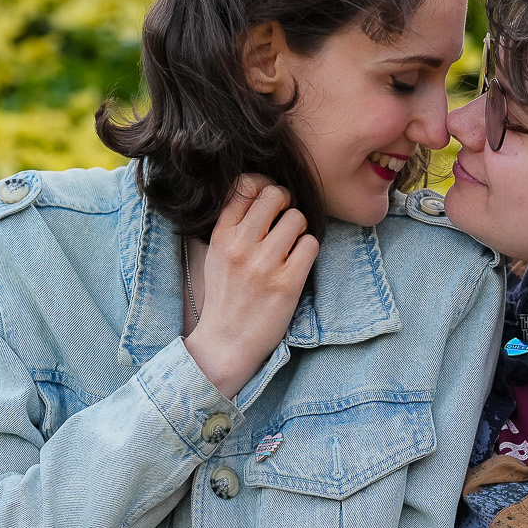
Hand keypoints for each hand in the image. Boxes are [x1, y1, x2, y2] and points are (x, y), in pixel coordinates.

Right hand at [183, 174, 316, 399]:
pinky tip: (298, 264)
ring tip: (291, 247)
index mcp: (221, 235)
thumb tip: (262, 192)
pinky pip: (311, 244)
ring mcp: (264, 265)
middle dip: (286, 203)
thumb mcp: (216, 254)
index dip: (265, 186)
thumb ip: (233, 224)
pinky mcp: (287, 283)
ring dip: (300, 230)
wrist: (226, 342)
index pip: (246, 185)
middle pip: (275, 194)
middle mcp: (240, 245)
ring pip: (298, 218)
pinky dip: (309, 251)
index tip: (271, 202)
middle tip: (285, 222)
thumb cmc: (226, 297)